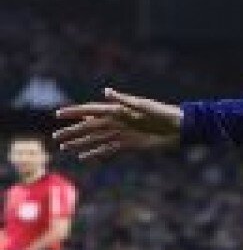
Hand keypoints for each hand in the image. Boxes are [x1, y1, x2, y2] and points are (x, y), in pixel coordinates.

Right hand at [53, 88, 183, 160]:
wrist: (179, 128)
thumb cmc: (162, 113)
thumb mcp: (143, 105)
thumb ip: (123, 100)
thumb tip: (105, 92)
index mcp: (118, 110)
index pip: (91, 110)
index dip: (74, 112)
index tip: (58, 114)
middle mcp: (117, 121)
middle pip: (89, 127)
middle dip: (72, 132)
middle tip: (55, 138)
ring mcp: (122, 133)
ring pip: (96, 139)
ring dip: (80, 143)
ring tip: (64, 148)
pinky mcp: (129, 144)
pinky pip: (108, 149)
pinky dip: (96, 153)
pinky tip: (84, 157)